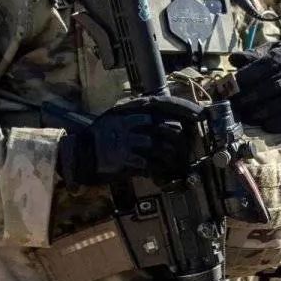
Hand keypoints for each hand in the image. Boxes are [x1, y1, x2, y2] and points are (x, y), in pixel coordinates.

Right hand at [55, 101, 192, 185]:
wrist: (80, 154)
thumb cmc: (101, 136)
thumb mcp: (118, 116)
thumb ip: (137, 113)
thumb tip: (161, 115)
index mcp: (132, 112)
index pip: (165, 106)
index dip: (186, 111)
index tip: (200, 116)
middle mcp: (132, 124)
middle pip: (167, 129)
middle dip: (178, 141)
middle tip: (184, 150)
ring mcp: (129, 142)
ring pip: (161, 148)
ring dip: (171, 158)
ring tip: (175, 164)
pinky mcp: (125, 160)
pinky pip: (149, 165)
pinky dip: (159, 171)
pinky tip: (162, 175)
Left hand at [227, 44, 280, 134]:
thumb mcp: (275, 52)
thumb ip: (255, 56)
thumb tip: (234, 59)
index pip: (268, 64)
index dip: (249, 75)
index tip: (233, 84)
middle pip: (274, 85)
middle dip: (252, 96)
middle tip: (236, 104)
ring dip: (264, 111)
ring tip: (247, 116)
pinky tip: (266, 126)